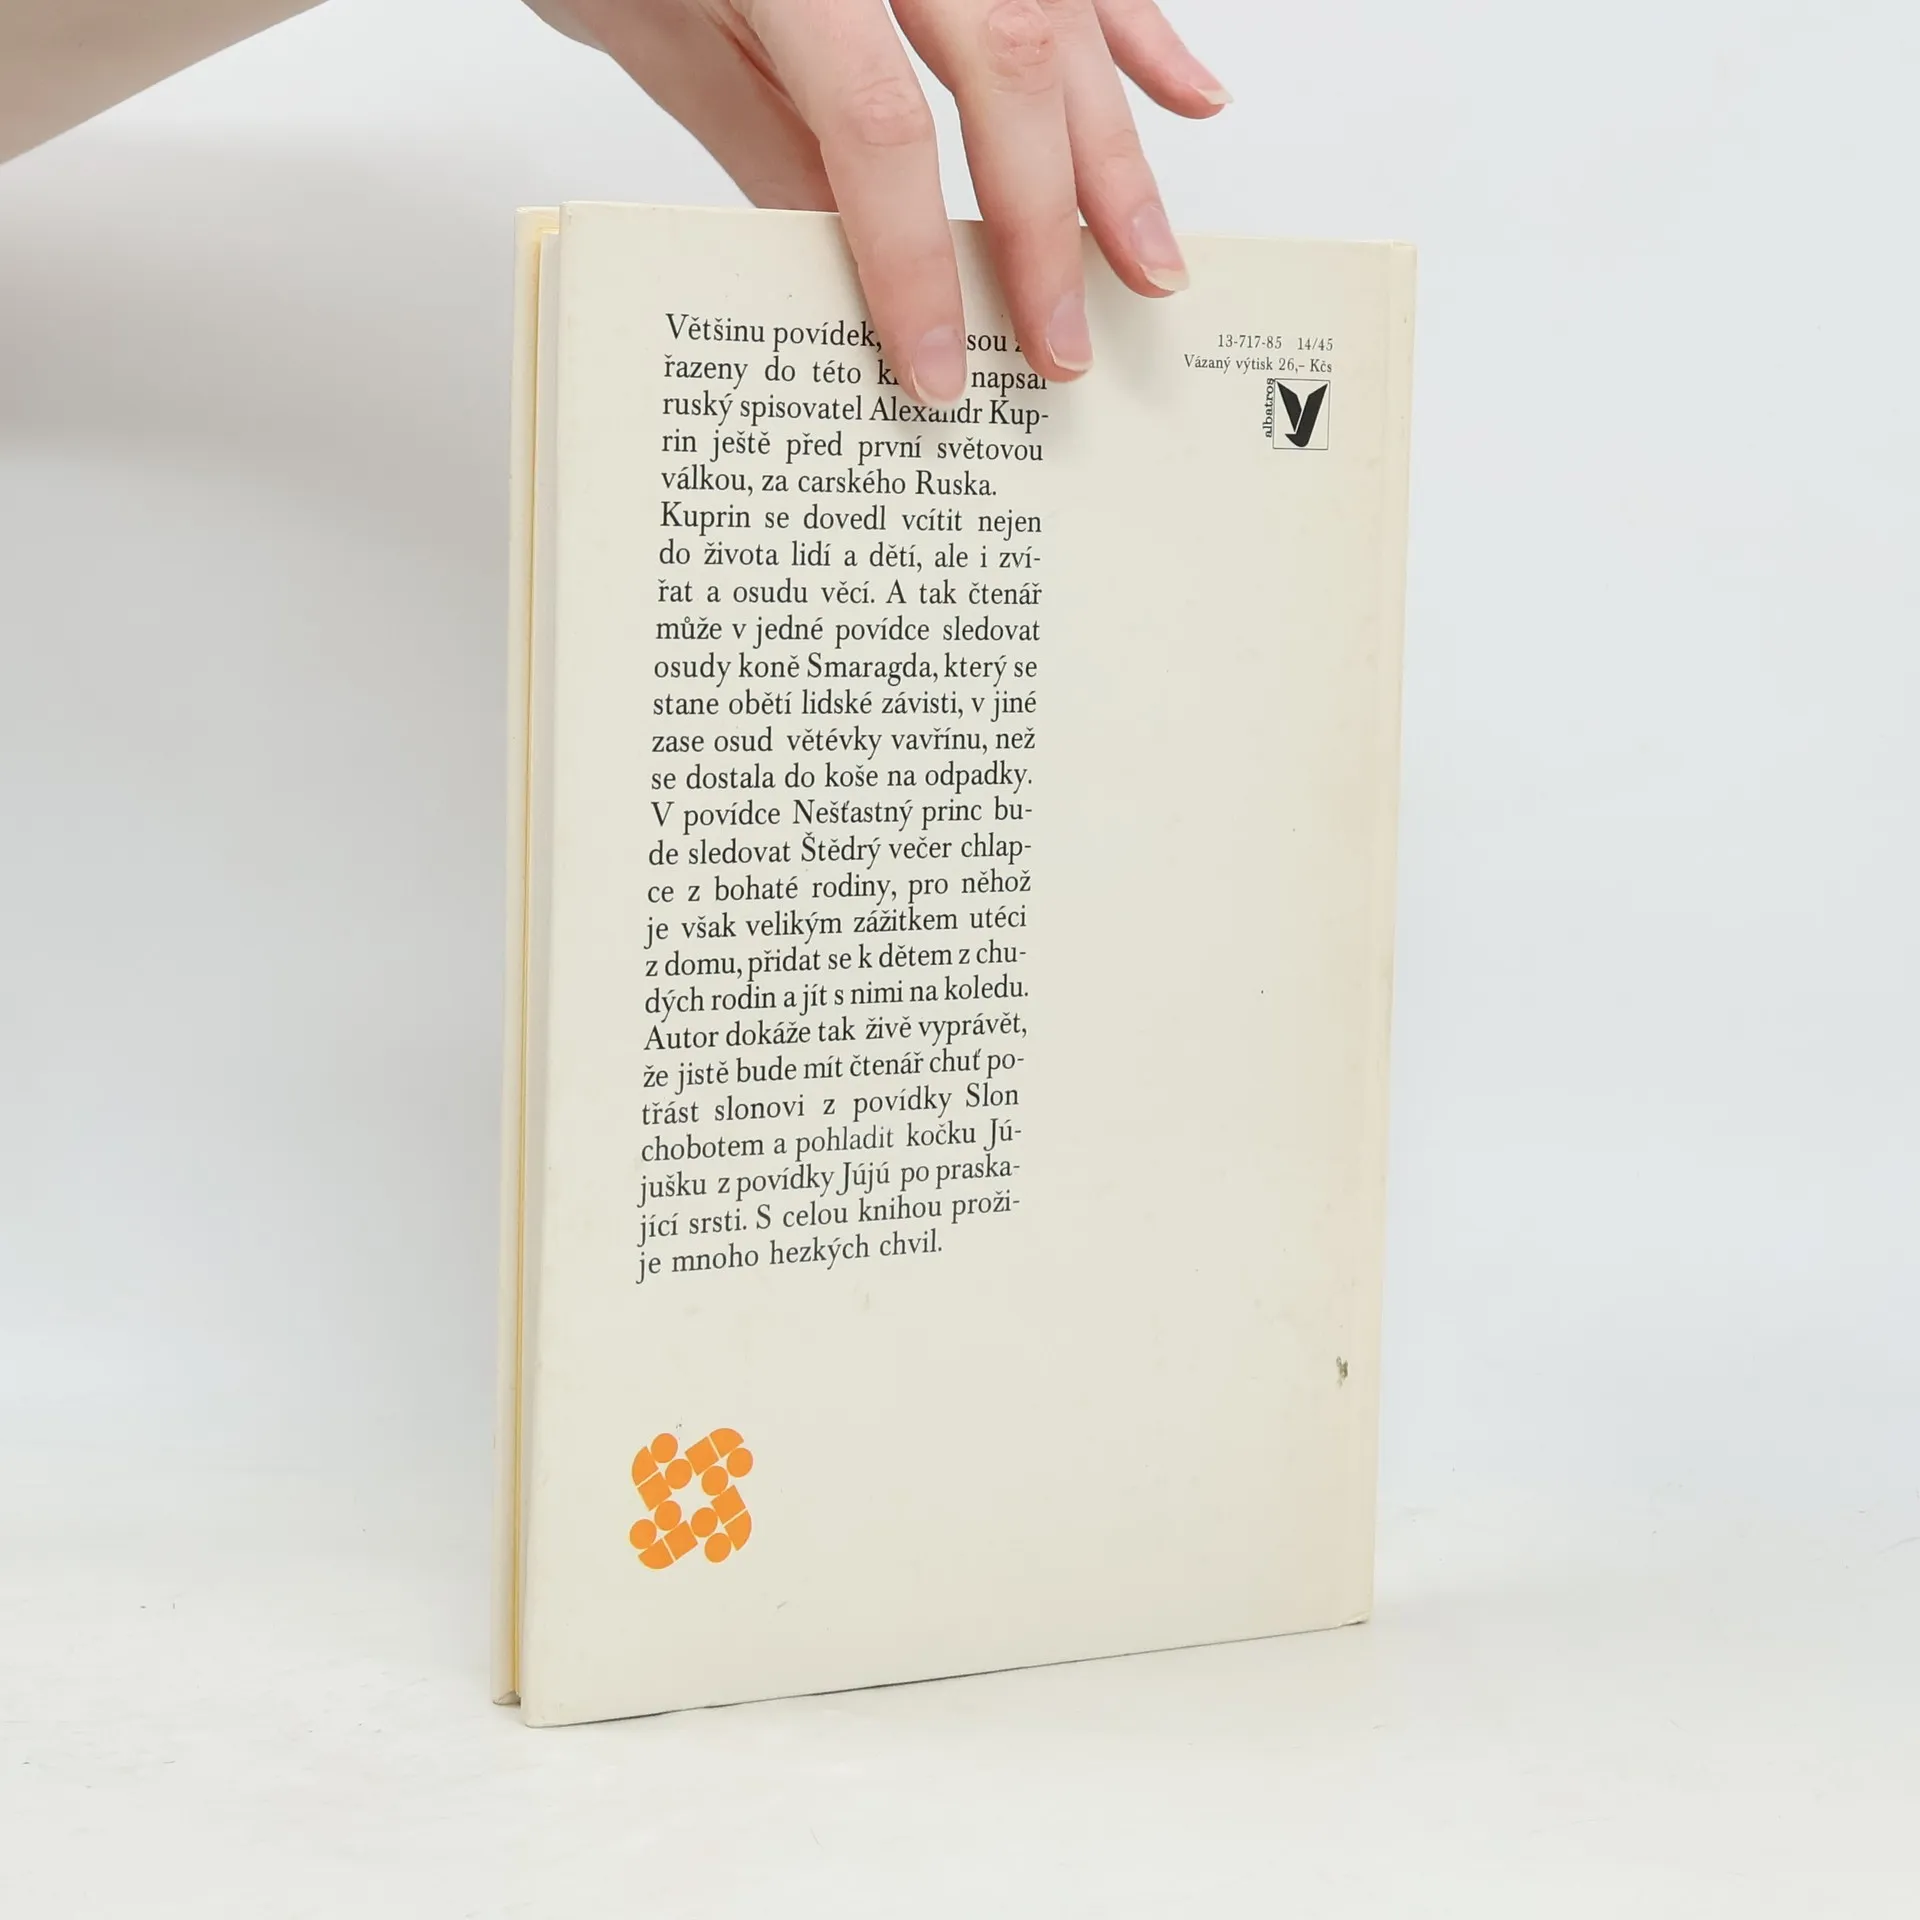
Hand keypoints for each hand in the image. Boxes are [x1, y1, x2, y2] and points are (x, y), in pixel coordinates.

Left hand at [522, 0, 1227, 402]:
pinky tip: (1189, 98)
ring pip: (1063, 20)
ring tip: (1149, 263)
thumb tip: (844, 263)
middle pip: (1008, 70)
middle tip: (1059, 347)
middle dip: (1045, 229)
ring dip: (1118, 151)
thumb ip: (760, 136)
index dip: (915, 258)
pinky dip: (1137, 31)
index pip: (878, 121)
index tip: (936, 367)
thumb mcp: (653, 32)